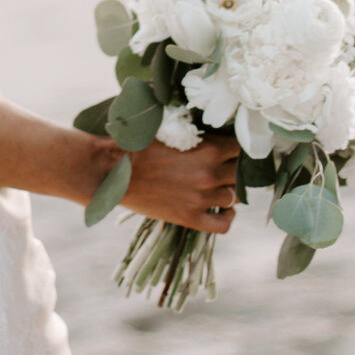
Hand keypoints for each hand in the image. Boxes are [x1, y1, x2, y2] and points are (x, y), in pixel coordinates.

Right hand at [115, 133, 238, 233]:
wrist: (113, 170)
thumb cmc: (139, 145)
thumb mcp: (172, 131)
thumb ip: (197, 134)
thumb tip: (212, 133)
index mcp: (209, 149)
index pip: (241, 149)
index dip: (237, 149)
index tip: (231, 150)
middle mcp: (210, 174)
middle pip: (240, 173)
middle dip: (234, 169)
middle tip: (225, 168)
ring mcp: (201, 198)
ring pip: (234, 197)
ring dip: (227, 190)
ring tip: (218, 187)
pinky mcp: (190, 217)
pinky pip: (223, 224)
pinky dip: (227, 218)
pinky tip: (223, 210)